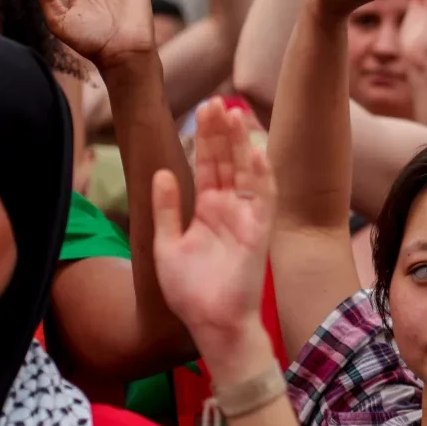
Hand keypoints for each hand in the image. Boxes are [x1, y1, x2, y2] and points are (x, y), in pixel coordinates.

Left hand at [153, 99, 273, 373]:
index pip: (208, 165)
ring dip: (242, 144)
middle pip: (227, 161)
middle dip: (222, 132)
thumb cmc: (190, 292)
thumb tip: (162, 173)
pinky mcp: (259, 232)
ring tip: (234, 113)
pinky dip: (263, 175)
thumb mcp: (166, 245)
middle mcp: (230, 209)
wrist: (210, 324)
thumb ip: (166, 210)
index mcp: (208, 210)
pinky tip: (257, 151)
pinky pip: (263, 198)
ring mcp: (247, 218)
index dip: (205, 139)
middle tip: (217, 101)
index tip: (202, 111)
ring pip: (246, 172)